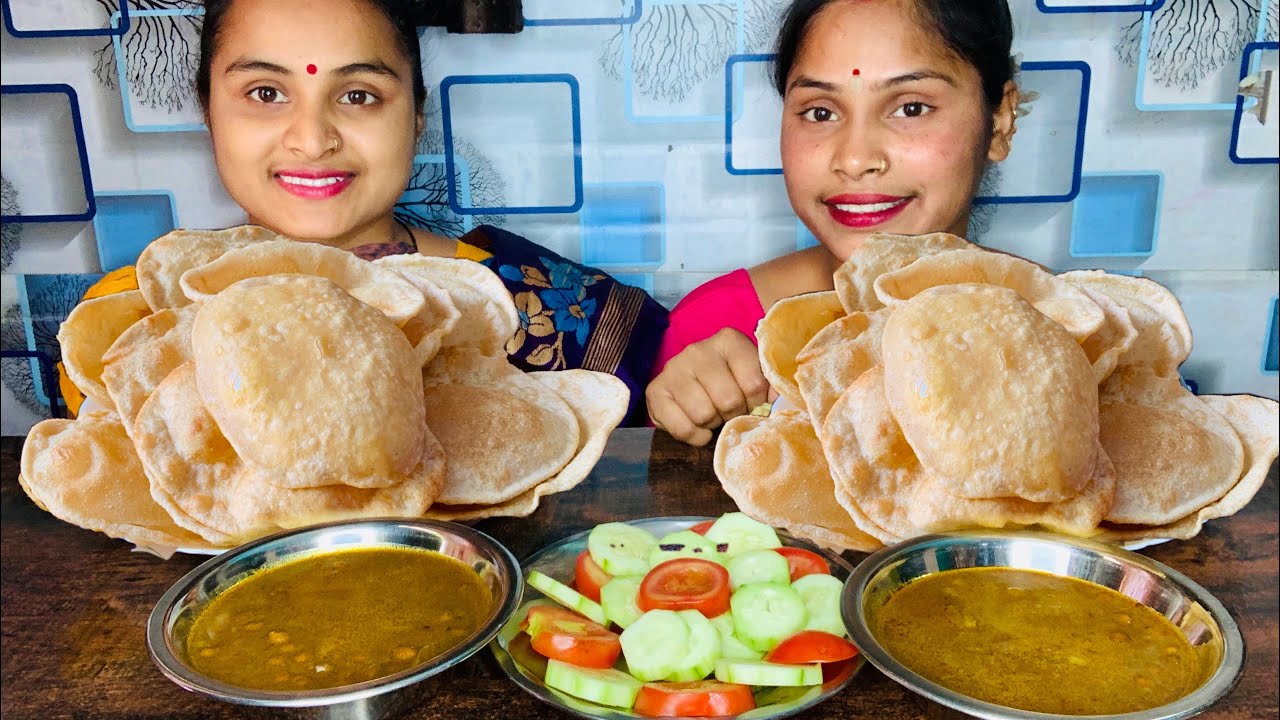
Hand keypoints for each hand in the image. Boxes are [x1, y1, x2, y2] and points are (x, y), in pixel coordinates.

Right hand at [646, 328, 771, 446]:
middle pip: (728, 400)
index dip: (757, 403)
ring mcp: (674, 369)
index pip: (754, 383)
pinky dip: (695, 436)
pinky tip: (698, 427)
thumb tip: (783, 404)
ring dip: (712, 424)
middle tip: (731, 413)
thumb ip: (770, 386)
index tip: (753, 404)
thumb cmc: (728, 383)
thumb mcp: (752, 377)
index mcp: (729, 341)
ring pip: (704, 414)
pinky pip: (682, 428)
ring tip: (713, 416)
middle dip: (734, 414)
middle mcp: (698, 350)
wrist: (687, 387)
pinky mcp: (655, 390)